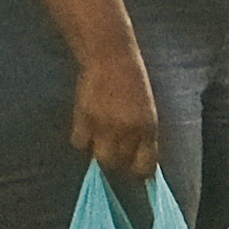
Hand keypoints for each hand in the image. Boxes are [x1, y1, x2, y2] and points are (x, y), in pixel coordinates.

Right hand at [67, 33, 164, 185]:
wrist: (111, 56)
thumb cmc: (132, 80)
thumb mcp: (147, 109)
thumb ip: (143, 134)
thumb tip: (138, 158)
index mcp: (148, 127)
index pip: (145, 166)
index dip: (139, 172)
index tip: (134, 170)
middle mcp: (128, 130)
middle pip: (120, 165)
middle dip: (118, 162)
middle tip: (115, 151)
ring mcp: (105, 125)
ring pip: (100, 158)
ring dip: (100, 153)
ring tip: (100, 141)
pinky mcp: (85, 117)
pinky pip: (80, 143)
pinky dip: (82, 139)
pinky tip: (86, 129)